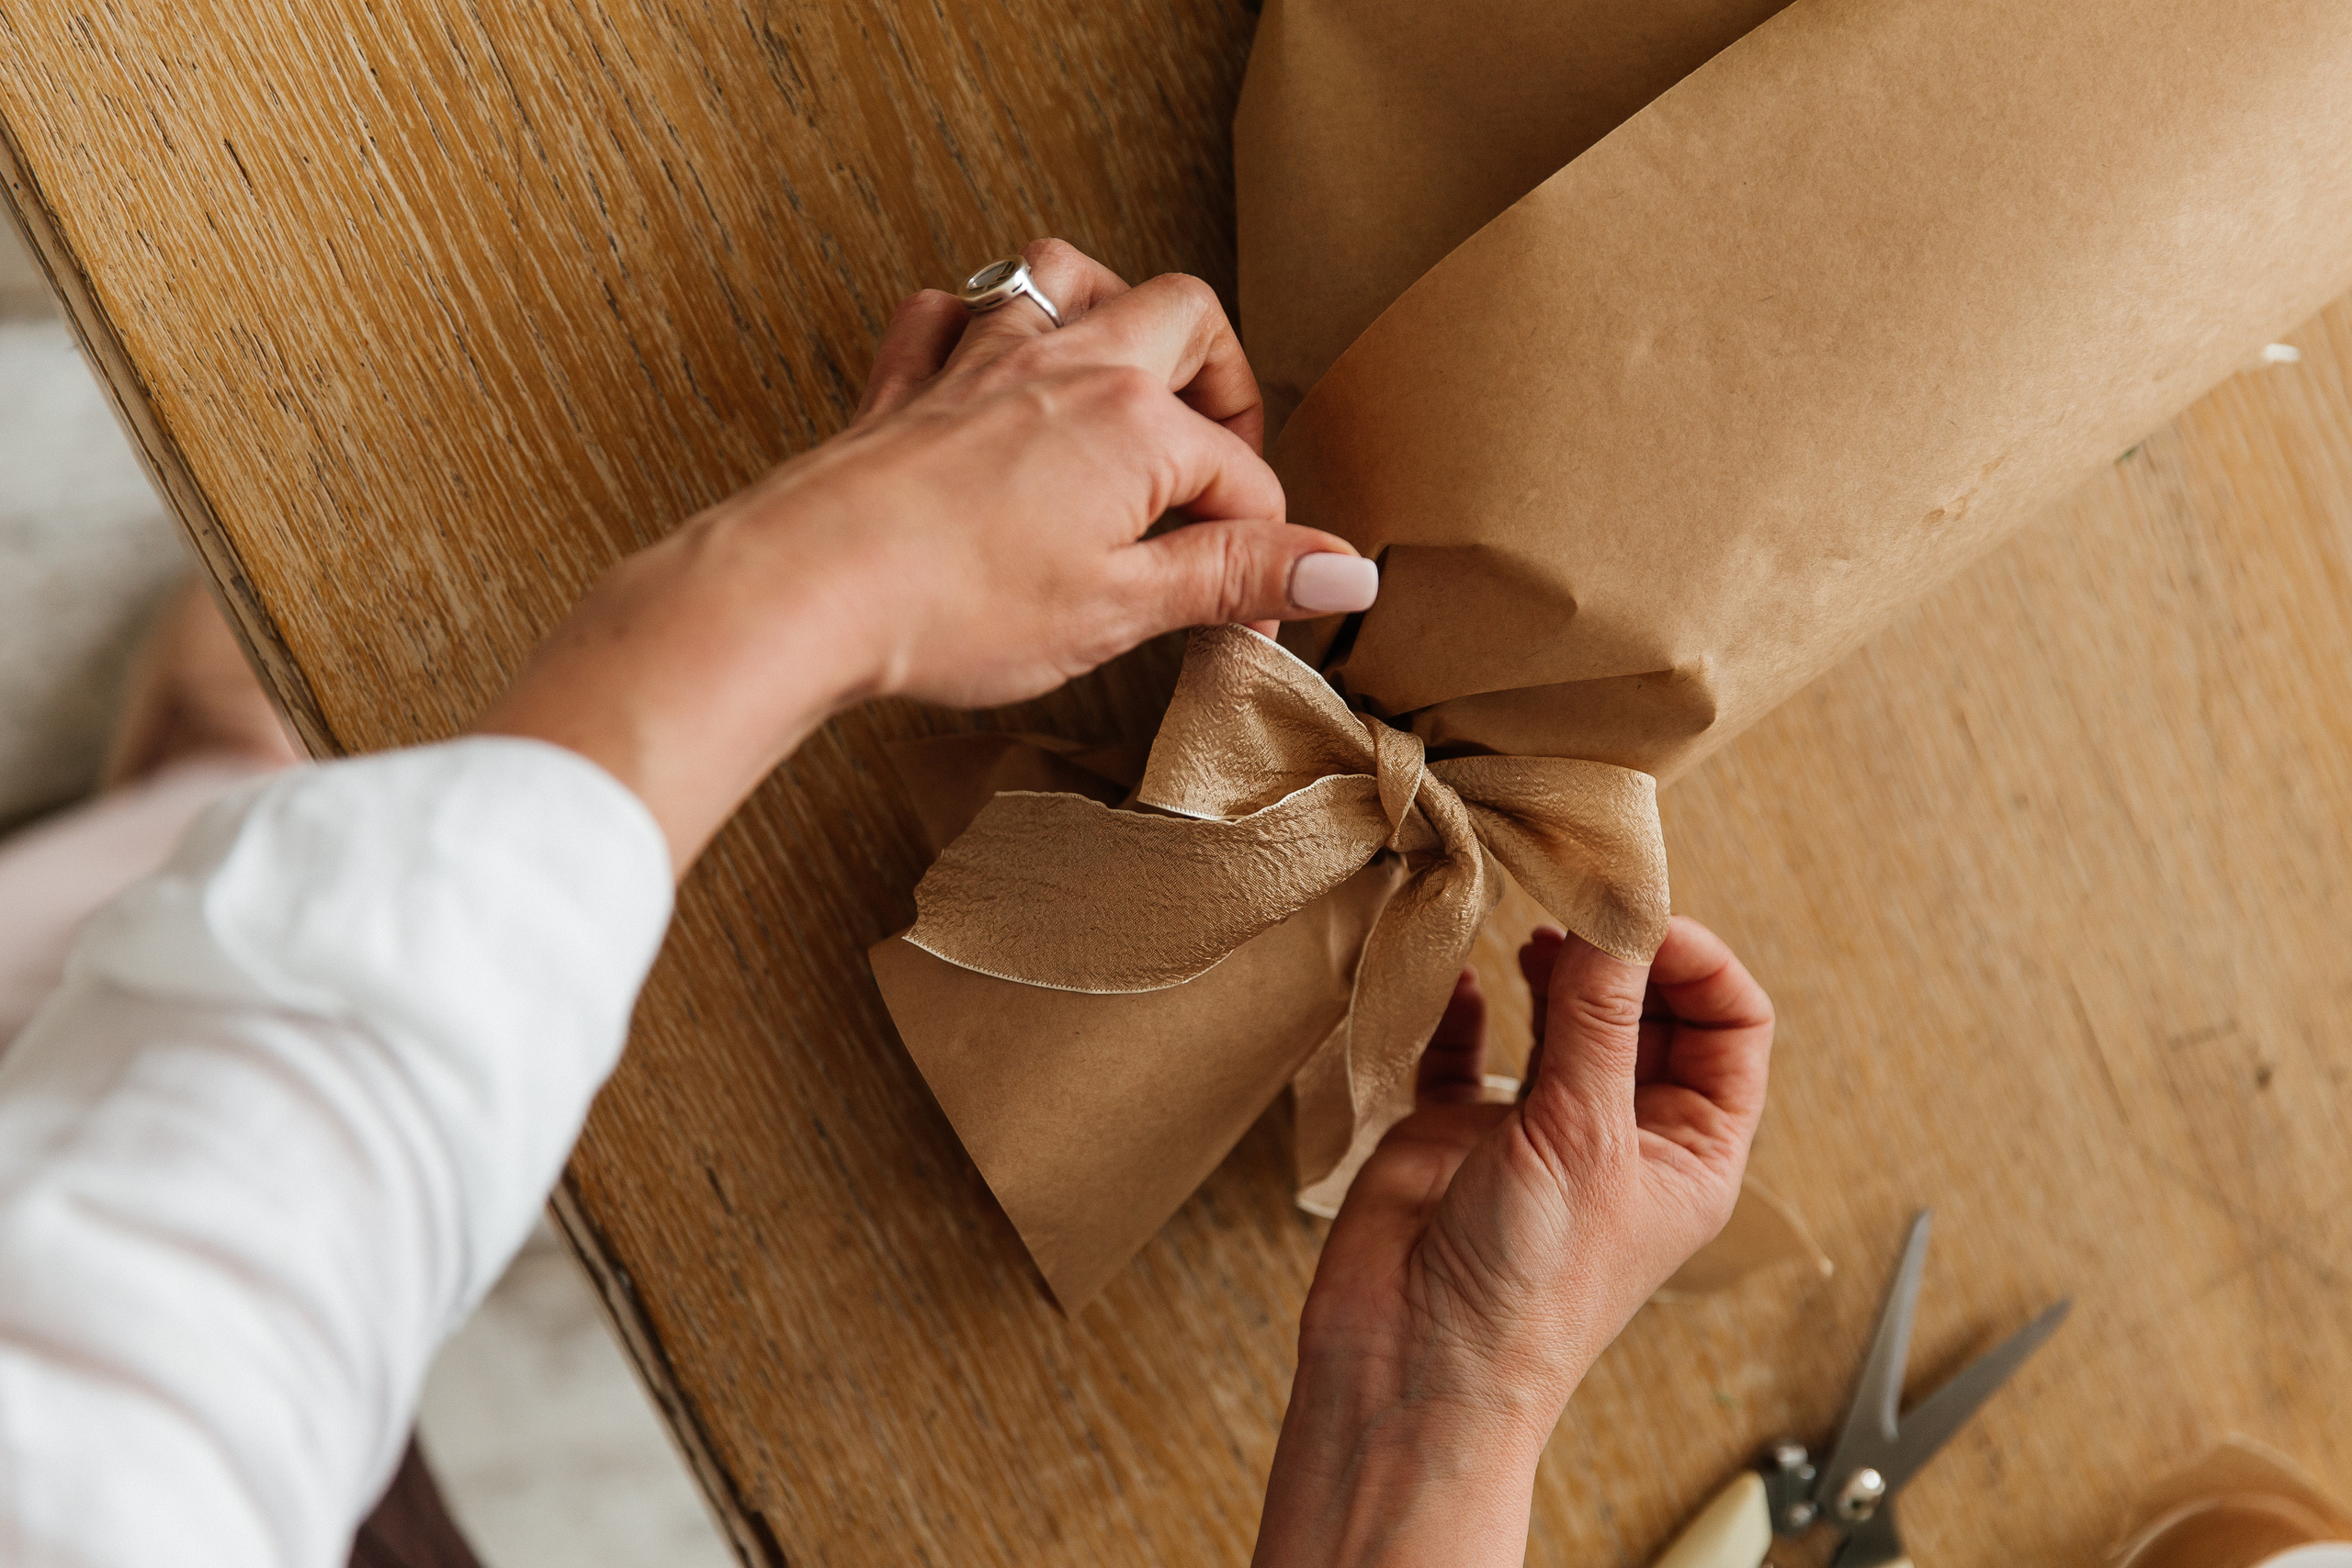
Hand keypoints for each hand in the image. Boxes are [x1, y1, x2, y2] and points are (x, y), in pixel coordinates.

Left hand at [475, 238, 1376, 868]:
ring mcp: (980, 358)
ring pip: (1065, 278)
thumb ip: (1239, 576)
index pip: (1242, 479)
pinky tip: (988, 373)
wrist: (804, 586)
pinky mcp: (907, 381)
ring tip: (1126, 384)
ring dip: (1109, 314)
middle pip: (1183, 319)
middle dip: (1222, 386)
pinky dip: (979, 327)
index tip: (1248, 619)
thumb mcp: (1123, 607)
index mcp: (1136, 419)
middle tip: (1219, 472)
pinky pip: (951, 312)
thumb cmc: (955, 603)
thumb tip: (1351, 570)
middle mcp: (1066, 362)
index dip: (1262, 556)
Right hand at [1253, 916, 1772, 1567]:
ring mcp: (1538, 1130)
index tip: (1642, 919)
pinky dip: (1466, 1008)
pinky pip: (1468, 1052)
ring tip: (1529, 931)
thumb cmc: (1527, 1291)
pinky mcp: (1458, 1132)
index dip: (1698, 962)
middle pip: (1647, 1009)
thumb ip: (1599, 1015)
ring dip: (1551, 968)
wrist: (1412, 1364)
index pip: (1730, 1027)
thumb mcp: (1585, 1135)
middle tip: (1580, 904)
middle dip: (1621, 952)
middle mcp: (1621, 1135)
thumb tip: (1619, 910)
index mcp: (1689, 1152)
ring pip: (1562, 1020)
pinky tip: (1461, 981)